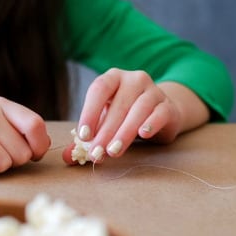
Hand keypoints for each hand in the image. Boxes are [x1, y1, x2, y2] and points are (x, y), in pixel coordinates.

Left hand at [62, 68, 208, 163]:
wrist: (161, 113)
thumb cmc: (125, 116)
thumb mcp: (104, 123)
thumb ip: (86, 139)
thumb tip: (66, 157)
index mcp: (113, 78)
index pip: (99, 89)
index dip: (90, 112)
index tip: (83, 136)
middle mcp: (134, 79)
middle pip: (118, 105)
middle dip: (105, 132)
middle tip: (97, 153)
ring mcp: (153, 90)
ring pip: (139, 109)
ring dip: (124, 132)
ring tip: (114, 151)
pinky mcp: (168, 106)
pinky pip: (160, 113)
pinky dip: (151, 123)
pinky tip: (143, 135)